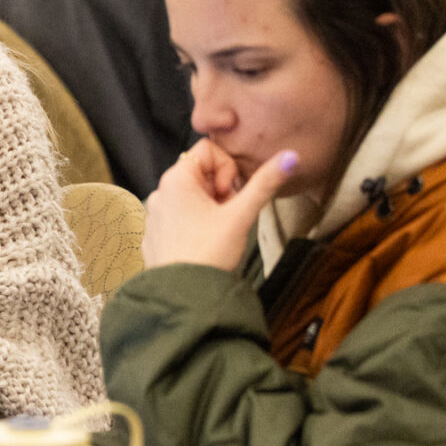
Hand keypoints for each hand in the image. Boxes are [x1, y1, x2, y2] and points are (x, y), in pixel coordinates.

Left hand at [141, 140, 297, 270]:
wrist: (183, 296)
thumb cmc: (209, 253)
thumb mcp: (242, 215)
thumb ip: (265, 183)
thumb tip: (290, 156)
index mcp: (176, 179)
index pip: (208, 149)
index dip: (226, 169)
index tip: (231, 195)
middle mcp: (160, 191)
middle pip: (200, 173)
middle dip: (221, 189)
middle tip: (229, 214)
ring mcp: (155, 213)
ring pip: (192, 195)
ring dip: (210, 206)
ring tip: (218, 230)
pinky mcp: (155, 233)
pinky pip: (180, 215)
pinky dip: (195, 222)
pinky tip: (203, 242)